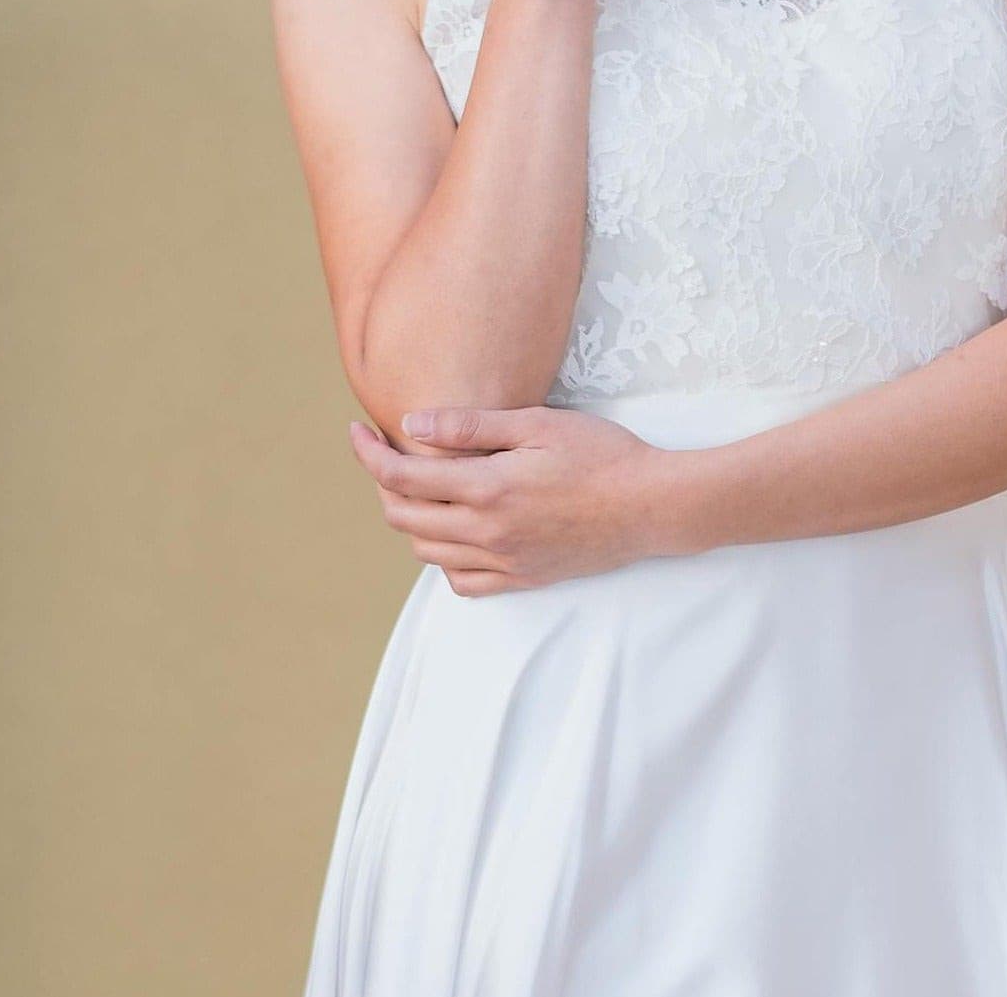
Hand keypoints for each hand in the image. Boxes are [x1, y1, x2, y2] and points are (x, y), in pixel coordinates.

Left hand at [345, 405, 689, 595]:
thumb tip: (411, 426)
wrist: (650, 505)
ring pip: (426, 552)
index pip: (402, 478)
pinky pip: (462, 581)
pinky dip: (443, 559)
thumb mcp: (538, 424)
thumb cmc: (602, 454)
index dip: (369, 455)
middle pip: (403, 518)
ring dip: (409, 521)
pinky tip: (455, 533)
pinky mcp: (523, 578)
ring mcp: (504, 560)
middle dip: (382, 485)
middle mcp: (486, 532)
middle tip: (384, 455)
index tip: (356, 432)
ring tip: (418, 489)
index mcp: (487, 489)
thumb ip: (472, 427)